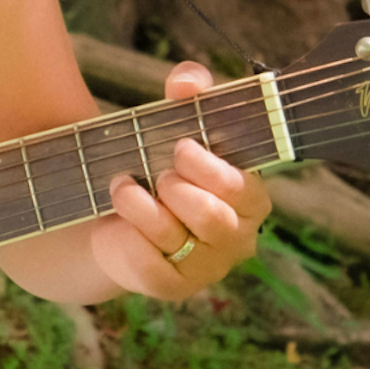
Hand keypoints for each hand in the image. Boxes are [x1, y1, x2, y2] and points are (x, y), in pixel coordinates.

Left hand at [91, 62, 274, 300]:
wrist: (124, 216)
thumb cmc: (164, 164)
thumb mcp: (177, 122)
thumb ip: (191, 90)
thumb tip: (187, 82)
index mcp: (251, 199)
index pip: (242, 188)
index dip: (208, 167)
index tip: (179, 147)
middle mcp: (237, 238)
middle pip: (212, 216)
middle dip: (176, 188)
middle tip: (158, 173)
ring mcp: (207, 267)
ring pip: (175, 236)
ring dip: (140, 204)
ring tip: (123, 186)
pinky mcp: (172, 287)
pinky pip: (150, 264)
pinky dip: (129, 234)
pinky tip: (118, 218)